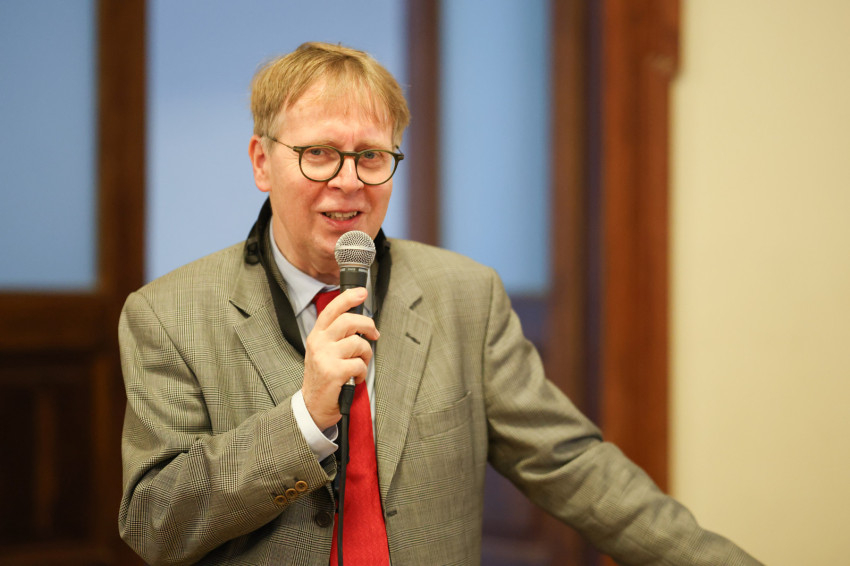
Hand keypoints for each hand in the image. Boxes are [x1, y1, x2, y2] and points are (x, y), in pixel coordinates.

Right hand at [302, 288, 378, 429]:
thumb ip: (337, 336)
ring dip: (366, 355)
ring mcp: (325, 357)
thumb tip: (361, 324)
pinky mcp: (334, 372)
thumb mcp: (323, 352)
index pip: (331, 310)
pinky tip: (355, 378)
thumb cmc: (323, 378)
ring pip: (358, 343)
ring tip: (360, 365)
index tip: (362, 292)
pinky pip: (360, 364)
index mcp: (316, 336)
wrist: (312, 406)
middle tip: (374, 334)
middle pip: (349, 321)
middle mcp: (319, 343)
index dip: (348, 298)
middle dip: (368, 325)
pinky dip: (362, 372)